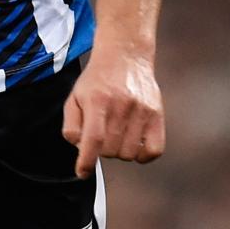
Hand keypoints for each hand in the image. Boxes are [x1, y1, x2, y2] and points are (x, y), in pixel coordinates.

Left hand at [62, 42, 164, 175]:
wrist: (125, 56)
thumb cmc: (96, 82)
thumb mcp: (74, 98)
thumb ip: (72, 126)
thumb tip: (81, 150)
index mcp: (97, 101)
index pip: (93, 140)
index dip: (87, 161)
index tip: (83, 172)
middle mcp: (121, 105)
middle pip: (110, 150)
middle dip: (101, 151)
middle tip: (101, 136)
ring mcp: (141, 109)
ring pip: (129, 153)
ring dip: (120, 152)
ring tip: (117, 135)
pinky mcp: (157, 113)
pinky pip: (154, 150)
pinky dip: (143, 156)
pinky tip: (135, 146)